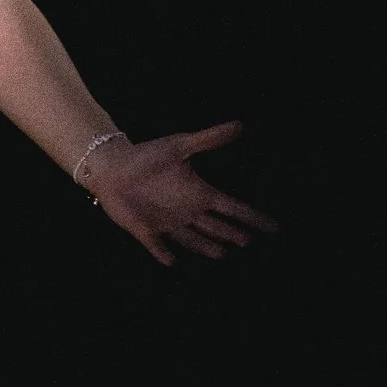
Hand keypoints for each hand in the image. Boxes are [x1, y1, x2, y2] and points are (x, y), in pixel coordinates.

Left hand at [86, 122, 276, 267]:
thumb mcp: (180, 145)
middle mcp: (187, 211)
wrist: (113, 166)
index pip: (232, 208)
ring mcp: (167, 222)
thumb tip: (240, 124)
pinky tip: (173, 262)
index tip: (273, 226)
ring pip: (192, 239)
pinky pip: (157, 245)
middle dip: (232, 234)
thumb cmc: (147, 155)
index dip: (252, 217)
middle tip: (250, 242)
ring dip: (206, 247)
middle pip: (216, 227)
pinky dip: (163, 253)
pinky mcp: (145, 229)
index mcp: (198, 193)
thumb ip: (209, 139)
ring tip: (223, 255)